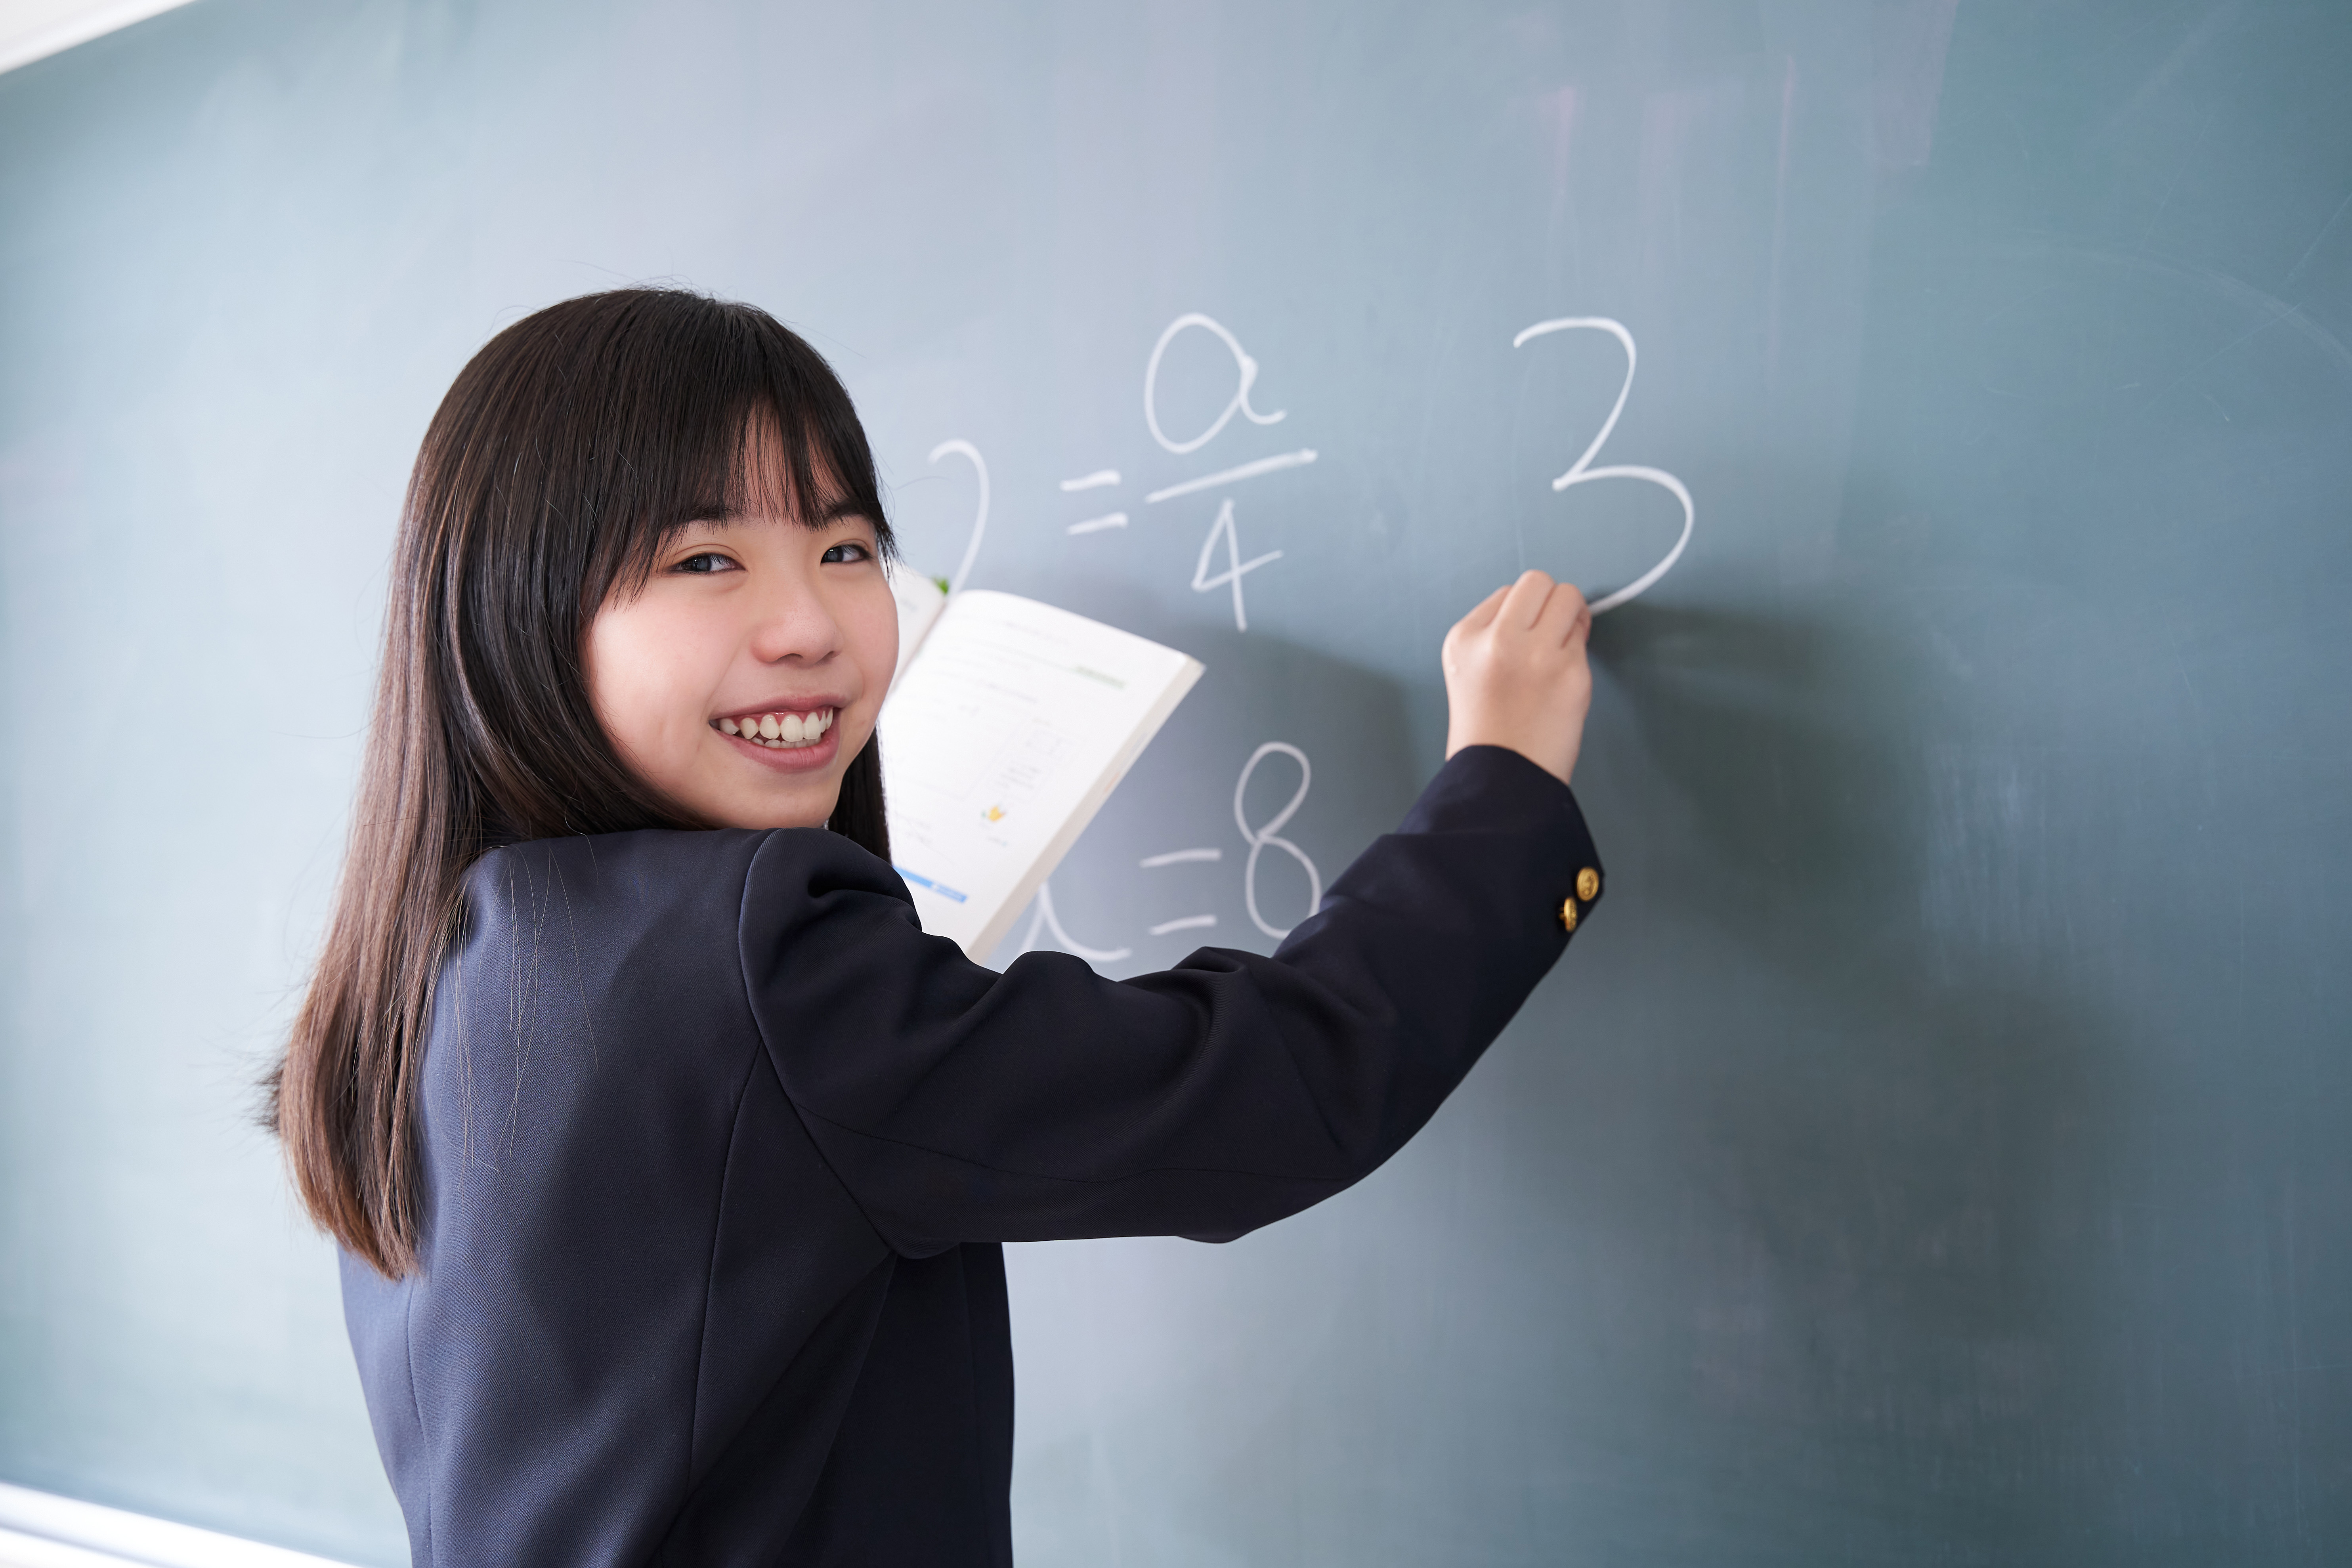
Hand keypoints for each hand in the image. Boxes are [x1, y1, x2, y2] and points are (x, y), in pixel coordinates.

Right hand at [1441, 569, 1592, 785]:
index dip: (1523, 615)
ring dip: (1571, 619)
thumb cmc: (1488, 731)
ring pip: (1569, 598)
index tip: (1523, 642)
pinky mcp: (1570, 672)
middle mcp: (1497, 639)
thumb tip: (1543, 607)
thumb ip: (1496, 633)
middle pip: (1538, 582)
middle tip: (1551, 632)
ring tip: (1559, 653)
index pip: (1507, 593)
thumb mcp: (1468, 669)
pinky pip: (1583, 639)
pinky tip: (1562, 681)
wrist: (1501, 780)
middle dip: (1550, 602)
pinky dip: (1578, 653)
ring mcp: (1536, 654)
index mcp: (1465, 638)